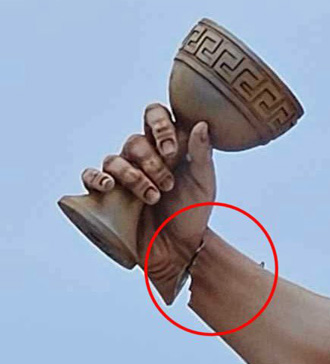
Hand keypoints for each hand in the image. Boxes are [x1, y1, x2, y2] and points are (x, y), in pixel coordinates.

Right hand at [81, 103, 215, 299]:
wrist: (181, 248)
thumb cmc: (193, 212)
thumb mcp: (204, 183)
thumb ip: (202, 154)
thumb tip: (202, 123)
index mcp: (165, 147)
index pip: (154, 116)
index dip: (159, 125)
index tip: (172, 151)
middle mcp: (141, 158)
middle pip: (135, 141)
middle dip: (152, 163)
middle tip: (168, 185)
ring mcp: (123, 176)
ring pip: (114, 160)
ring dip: (133, 177)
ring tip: (153, 197)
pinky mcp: (107, 196)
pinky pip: (90, 177)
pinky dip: (96, 178)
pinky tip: (109, 186)